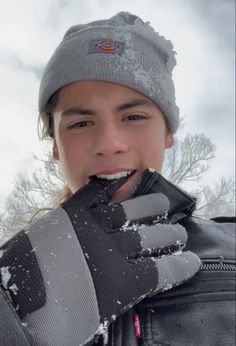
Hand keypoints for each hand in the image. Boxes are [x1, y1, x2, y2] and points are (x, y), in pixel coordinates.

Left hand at [0, 173, 200, 345]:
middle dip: (168, 237)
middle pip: (148, 240)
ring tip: (163, 202)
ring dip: (147, 207)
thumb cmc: (52, 320)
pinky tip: (118, 180)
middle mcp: (111, 251)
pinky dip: (106, 186)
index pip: (161, 273)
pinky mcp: (70, 215)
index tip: (192, 261)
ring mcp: (91, 228)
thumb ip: (114, 299)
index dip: (179, 267)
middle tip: (180, 233)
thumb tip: (125, 290)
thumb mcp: (92, 318)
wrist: (13, 303)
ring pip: (128, 214)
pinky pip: (93, 195)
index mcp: (120, 282)